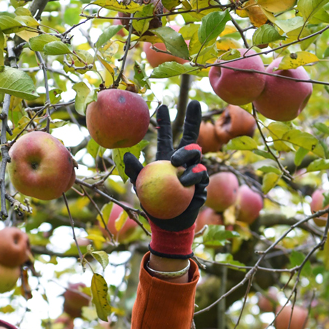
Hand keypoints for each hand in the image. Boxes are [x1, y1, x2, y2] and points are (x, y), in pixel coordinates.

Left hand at [123, 101, 207, 258]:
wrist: (168, 224)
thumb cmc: (153, 204)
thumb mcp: (140, 187)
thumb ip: (135, 171)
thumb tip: (127, 154)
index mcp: (167, 158)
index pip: (167, 135)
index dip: (165, 121)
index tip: (162, 105)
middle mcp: (183, 162)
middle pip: (190, 137)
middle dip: (193, 118)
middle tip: (193, 104)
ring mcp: (195, 173)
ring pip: (196, 158)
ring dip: (187, 159)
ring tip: (178, 169)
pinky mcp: (201, 186)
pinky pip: (200, 178)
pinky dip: (193, 179)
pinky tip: (188, 184)